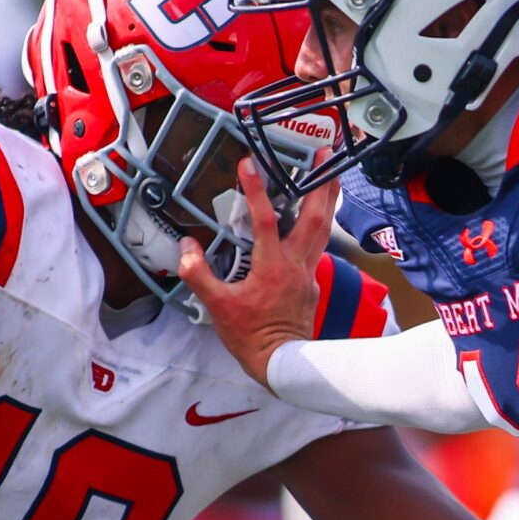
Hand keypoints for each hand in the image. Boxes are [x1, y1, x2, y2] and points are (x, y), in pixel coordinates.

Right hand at [177, 157, 339, 384]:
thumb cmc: (250, 337)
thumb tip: (187, 247)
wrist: (282, 364)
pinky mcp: (312, 282)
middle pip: (314, 217)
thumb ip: (198, 274)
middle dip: (320, 184)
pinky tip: (318, 216)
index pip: (266, 220)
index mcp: (272, 267)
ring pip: (324, 229)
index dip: (256, 191)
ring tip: (332, 175)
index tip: (248, 163)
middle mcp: (296, 265)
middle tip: (326, 156)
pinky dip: (321, 225)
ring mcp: (308, 272)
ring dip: (328, 200)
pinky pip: (319, 245)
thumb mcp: (216, 307)